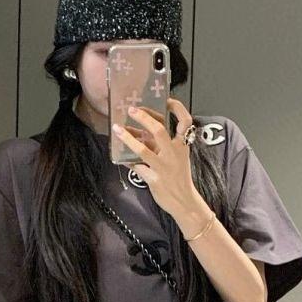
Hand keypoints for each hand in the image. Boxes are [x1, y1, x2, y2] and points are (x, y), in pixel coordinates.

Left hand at [112, 98, 206, 223]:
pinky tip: (119, 158)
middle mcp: (173, 153)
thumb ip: (164, 144)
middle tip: (131, 110)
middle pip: (158, 130)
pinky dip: (127, 161)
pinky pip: (136, 167)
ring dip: (127, 138)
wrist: (184, 201)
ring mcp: (163, 167)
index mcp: (182, 145)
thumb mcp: (178, 157)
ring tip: (116, 129)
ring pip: (142, 150)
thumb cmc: (179, 176)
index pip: (185, 122)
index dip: (177, 109)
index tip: (166, 100)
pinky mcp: (154, 179)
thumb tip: (142, 130)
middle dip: (143, 118)